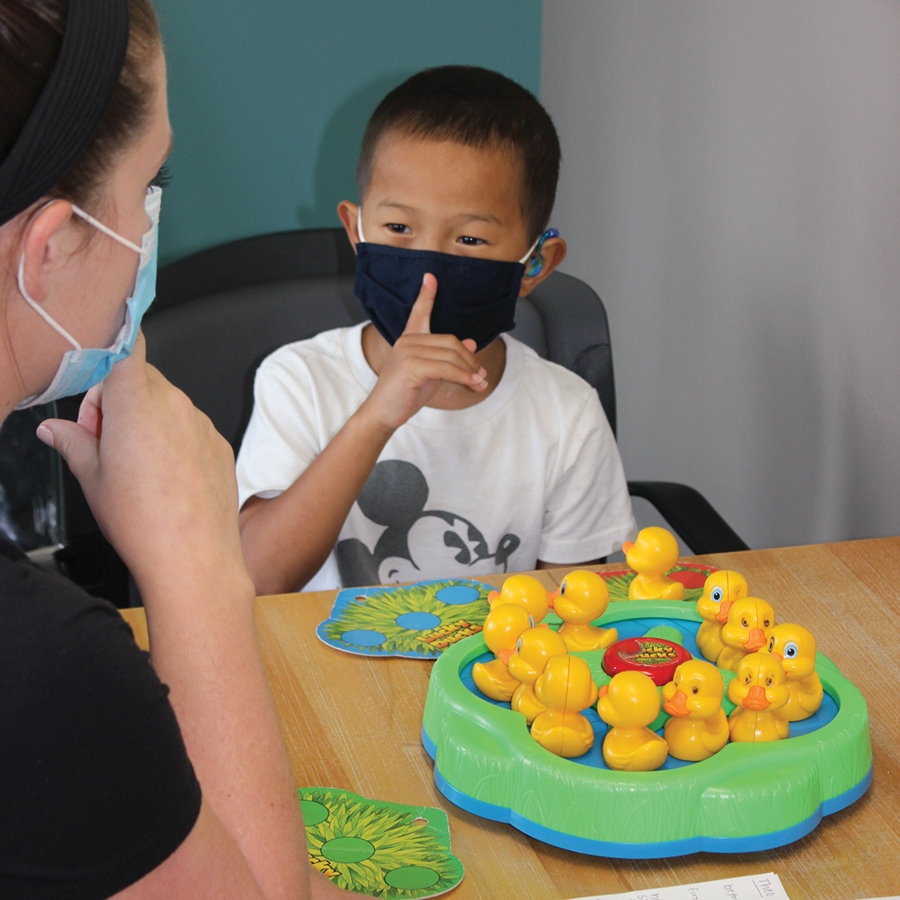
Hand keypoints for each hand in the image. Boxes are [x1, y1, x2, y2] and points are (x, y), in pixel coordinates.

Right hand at [36, 332, 247, 597]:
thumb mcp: (91, 478)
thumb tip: (53, 429)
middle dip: (119, 402)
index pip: (127, 347)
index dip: (108, 363)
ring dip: (147, 421)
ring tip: (135, 468)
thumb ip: (72, 441)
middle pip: (142, 379)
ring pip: (168, 405)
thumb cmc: (142, 520)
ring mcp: (202, 423)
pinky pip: (191, 428)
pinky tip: (164, 478)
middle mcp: (175, 404)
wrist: (193, 556)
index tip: (96, 391)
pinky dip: (174, 440)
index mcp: (137, 401)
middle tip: (104, 442)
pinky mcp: (219, 443)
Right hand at [360, 273, 486, 433]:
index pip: (419, 312)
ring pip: (450, 356)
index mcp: (410, 339)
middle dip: (469, 360)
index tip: (431, 277)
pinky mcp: (410, 366)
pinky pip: (445, 368)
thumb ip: (448, 357)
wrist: (384, 413)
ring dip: (469, 371)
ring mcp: (408, 351)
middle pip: (450, 341)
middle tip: (481, 376)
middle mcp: (408, 341)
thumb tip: (472, 342)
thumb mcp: (432, 373)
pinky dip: (462, 377)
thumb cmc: (406, 393)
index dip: (426, 295)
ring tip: (479, 383)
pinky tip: (472, 384)